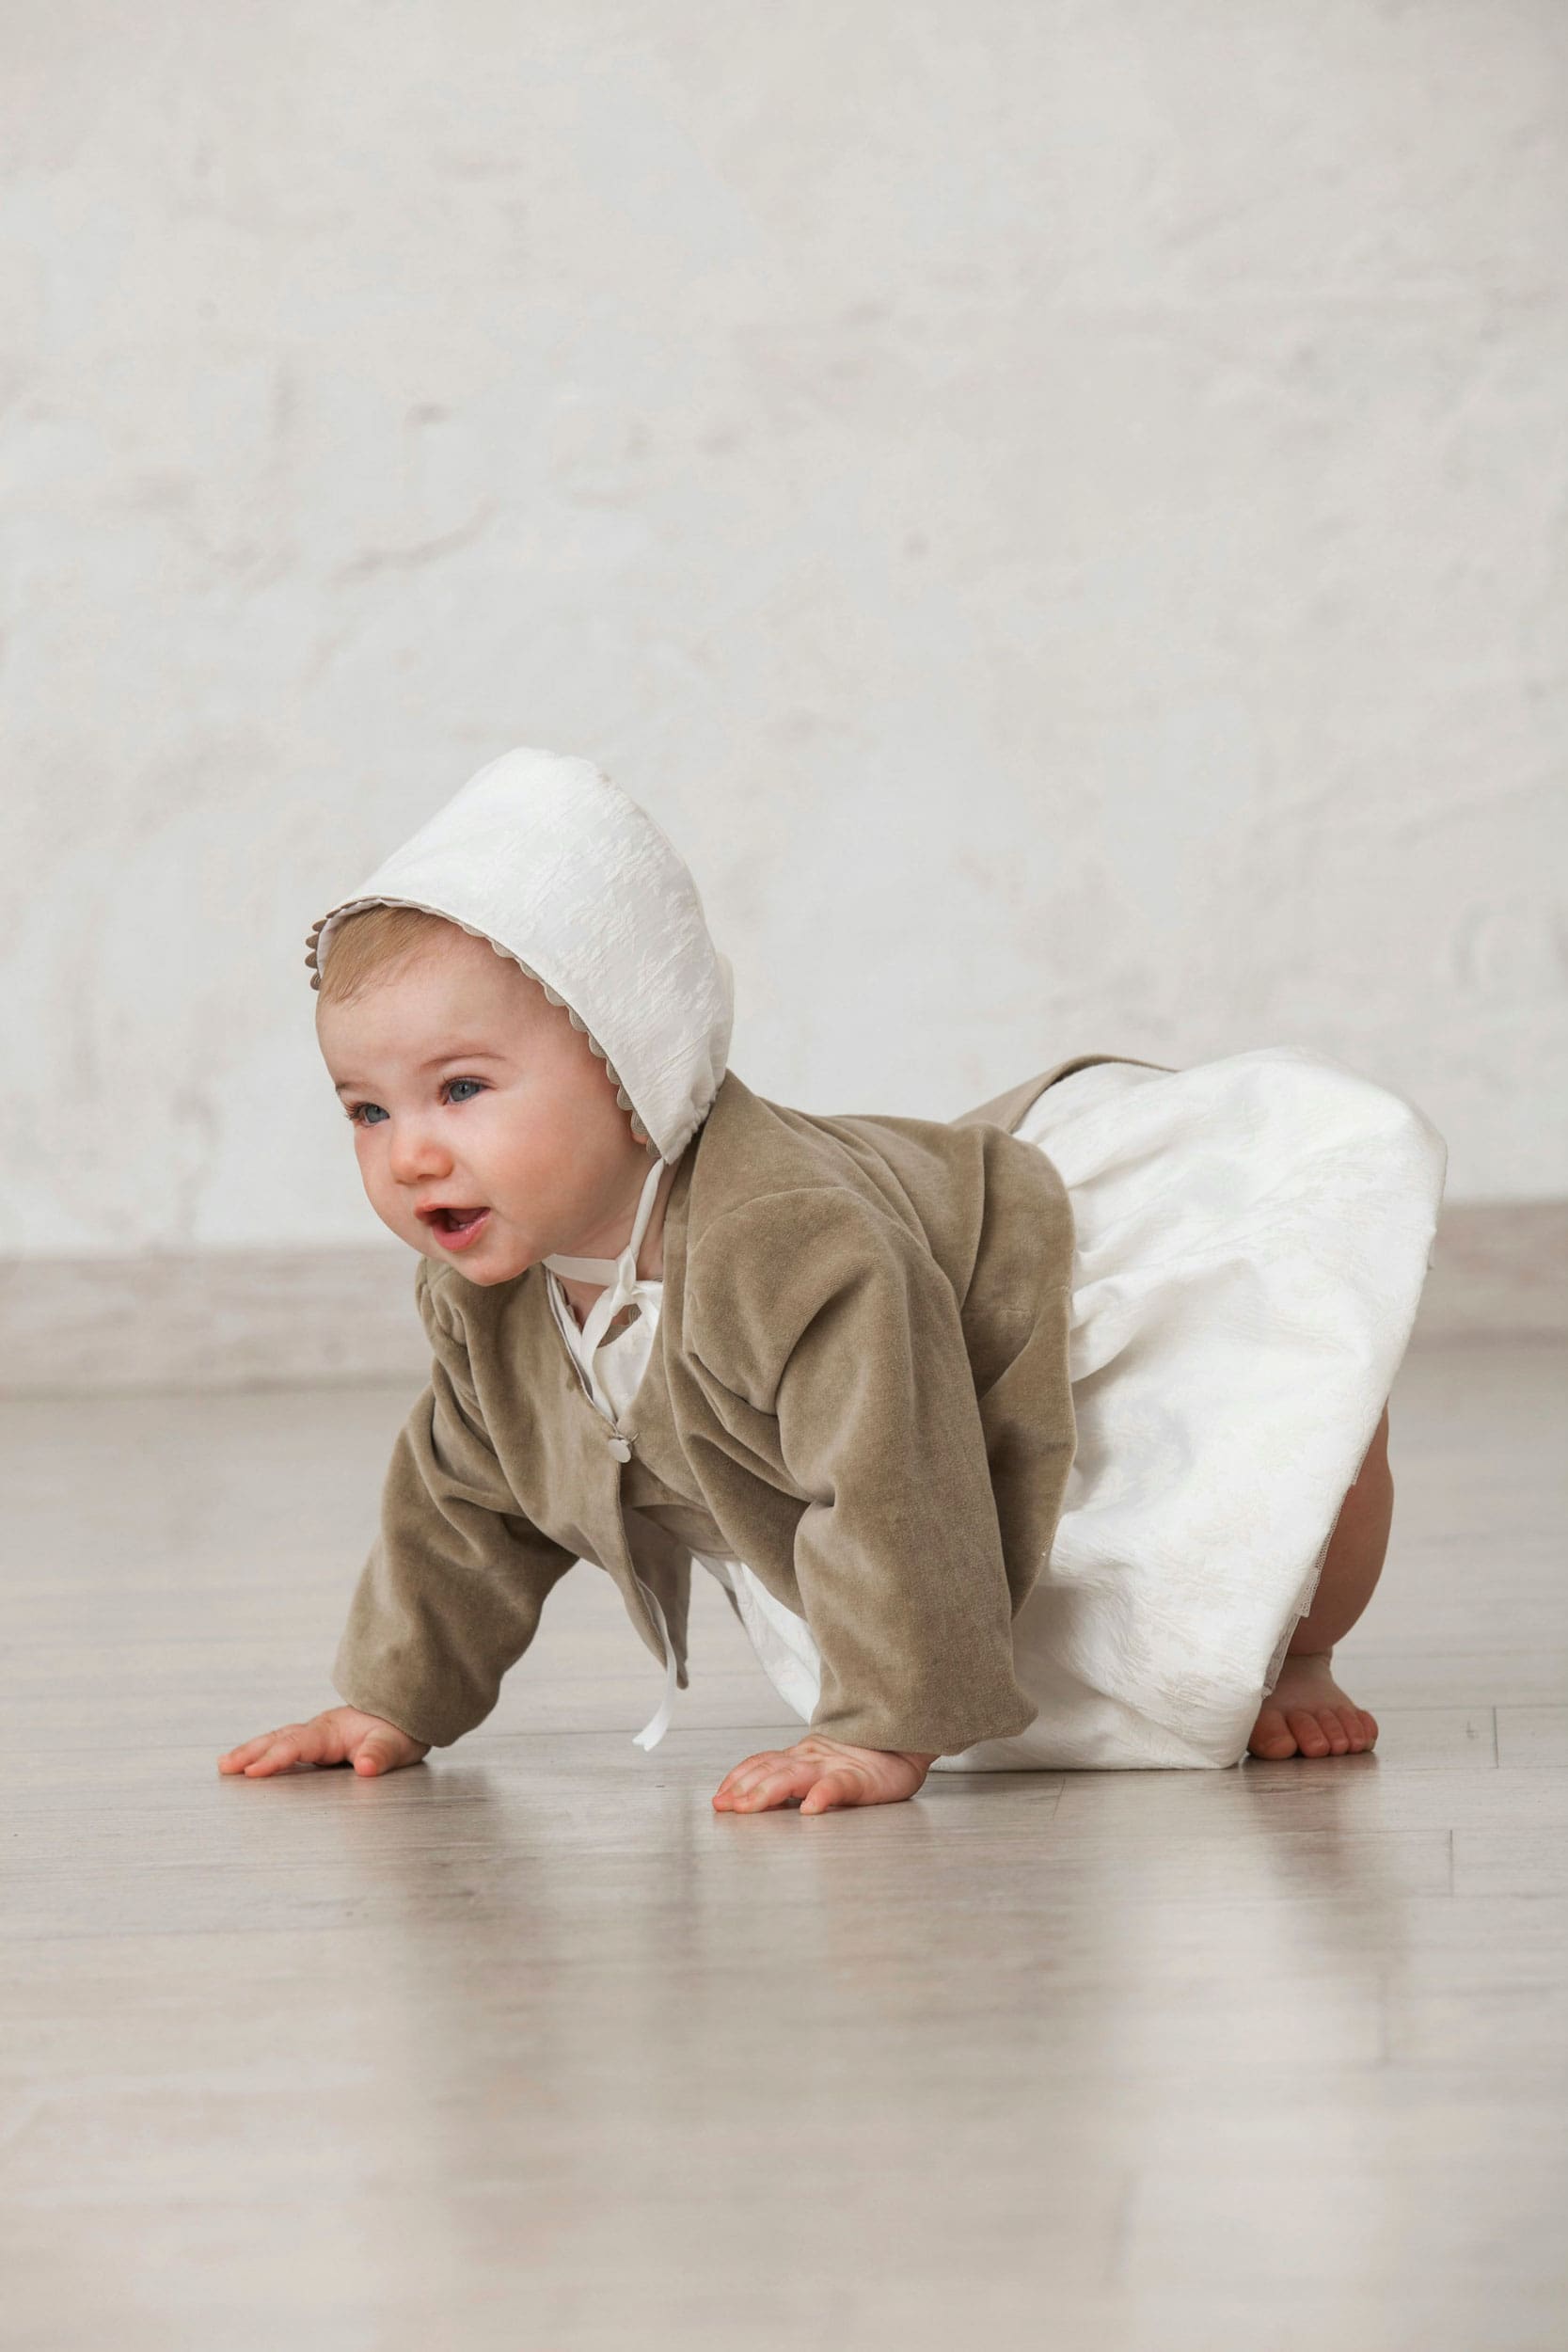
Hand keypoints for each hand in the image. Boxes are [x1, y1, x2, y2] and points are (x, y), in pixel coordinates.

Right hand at [217, 1705, 428, 1778]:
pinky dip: (265, 1752)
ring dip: (252, 1751)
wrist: (407, 1715)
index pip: (298, 1744)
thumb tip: (367, 1767)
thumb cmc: (400, 1730)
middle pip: (279, 1739)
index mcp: (332, 1730)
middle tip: (225, 1767)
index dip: (275, 1759)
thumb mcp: (397, 1744)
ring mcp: (316, 1736)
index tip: (254, 1771)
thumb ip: (381, 1754)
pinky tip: (252, 1764)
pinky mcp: (317, 1744)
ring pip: (278, 1740)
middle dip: (250, 1753)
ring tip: (226, 1765)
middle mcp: (319, 1730)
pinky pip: (285, 1746)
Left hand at [712, 1734, 937, 1816]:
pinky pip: (838, 1785)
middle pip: (770, 1772)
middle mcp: (811, 1759)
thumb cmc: (865, 1760)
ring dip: (767, 1792)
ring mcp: (834, 1766)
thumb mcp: (824, 1766)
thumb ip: (797, 1779)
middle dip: (743, 1790)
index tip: (718, 1797)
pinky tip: (810, 1809)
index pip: (761, 1763)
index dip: (737, 1778)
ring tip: (748, 1808)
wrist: (905, 1741)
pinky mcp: (860, 1777)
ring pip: (794, 1777)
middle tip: (723, 1807)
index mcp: (801, 1758)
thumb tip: (764, 1800)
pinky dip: (821, 1795)